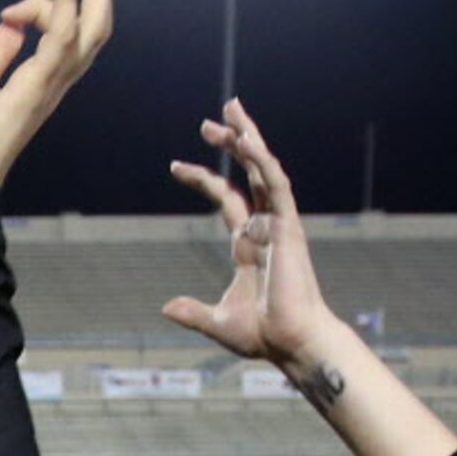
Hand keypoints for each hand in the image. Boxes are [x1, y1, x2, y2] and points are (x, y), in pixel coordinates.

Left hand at [0, 0, 112, 187]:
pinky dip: (64, 3)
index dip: (56, 5)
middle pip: (95, 27)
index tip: (14, 5)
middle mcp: (54, 83)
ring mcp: (50, 85)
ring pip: (90, 27)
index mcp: (41, 84)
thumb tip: (11, 25)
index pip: (70, 35)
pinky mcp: (36, 87)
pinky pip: (61, 37)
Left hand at [162, 100, 343, 370]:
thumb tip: (165, 307)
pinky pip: (275, 184)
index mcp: (248, 244)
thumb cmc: (265, 335)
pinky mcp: (289, 226)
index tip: (175, 166)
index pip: (226, 199)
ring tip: (229, 111)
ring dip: (248, 139)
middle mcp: (265, 227)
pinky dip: (260, 161)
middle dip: (233, 144)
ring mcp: (279, 224)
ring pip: (263, 170)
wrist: (290, 344)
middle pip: (248, 174)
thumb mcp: (218, 321)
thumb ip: (192, 311)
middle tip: (210, 120)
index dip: (204, 180)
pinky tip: (245, 140)